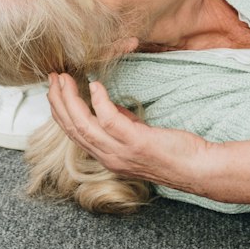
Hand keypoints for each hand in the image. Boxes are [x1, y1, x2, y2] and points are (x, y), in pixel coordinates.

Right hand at [45, 73, 211, 189]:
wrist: (197, 169)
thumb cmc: (171, 152)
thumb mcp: (136, 137)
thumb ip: (119, 123)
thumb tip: (103, 103)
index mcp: (107, 155)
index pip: (73, 133)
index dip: (59, 111)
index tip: (54, 90)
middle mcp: (109, 156)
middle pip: (72, 128)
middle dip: (58, 102)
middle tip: (52, 79)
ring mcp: (121, 152)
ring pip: (84, 125)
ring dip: (70, 100)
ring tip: (64, 79)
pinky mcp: (136, 143)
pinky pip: (109, 120)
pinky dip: (99, 101)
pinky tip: (94, 85)